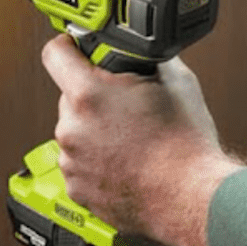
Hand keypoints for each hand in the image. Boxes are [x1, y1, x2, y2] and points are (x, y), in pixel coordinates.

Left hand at [41, 34, 244, 245]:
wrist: (191, 197)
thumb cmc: (185, 146)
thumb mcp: (176, 81)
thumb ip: (146, 58)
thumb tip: (140, 49)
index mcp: (88, 94)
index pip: (55, 54)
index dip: (69, 47)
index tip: (77, 50)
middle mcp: (71, 128)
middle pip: (70, 97)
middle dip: (94, 97)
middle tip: (126, 106)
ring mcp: (71, 161)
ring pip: (76, 133)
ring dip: (95, 132)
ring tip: (131, 140)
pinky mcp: (76, 188)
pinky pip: (80, 164)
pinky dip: (97, 162)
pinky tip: (126, 163)